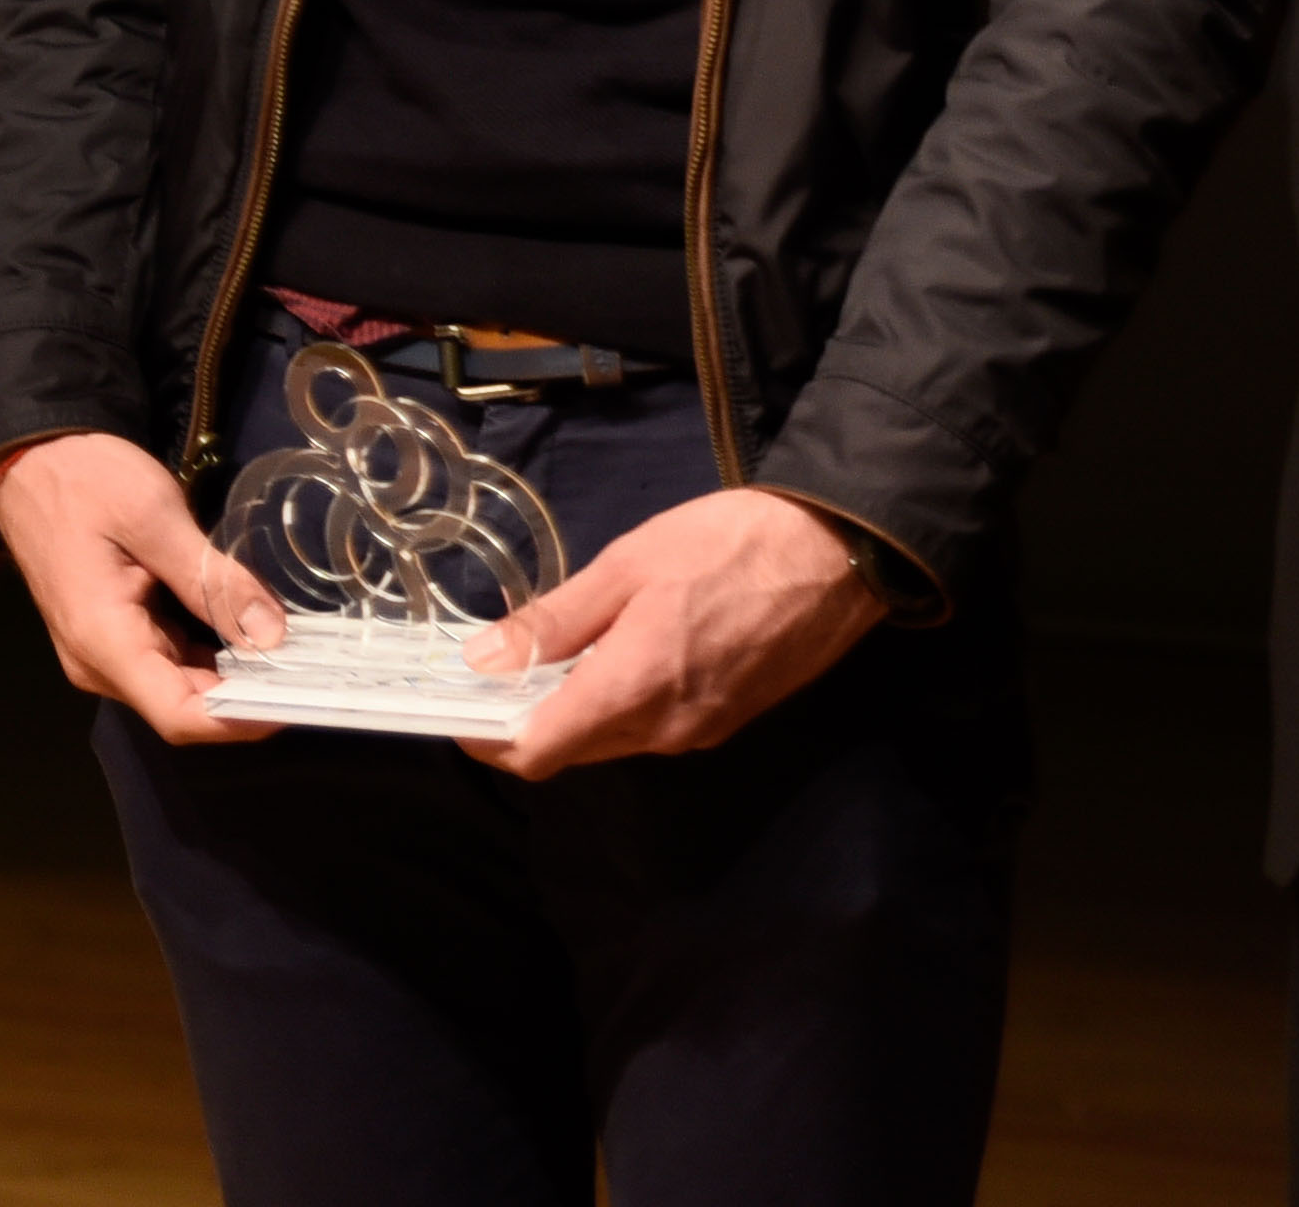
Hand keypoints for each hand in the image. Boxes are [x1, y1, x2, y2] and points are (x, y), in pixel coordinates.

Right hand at [0, 432, 277, 746]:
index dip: (240, 719)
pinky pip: (168, 661)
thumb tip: (273, 635)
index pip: (178, 714)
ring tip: (291, 648)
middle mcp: (100, 664)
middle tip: (310, 666)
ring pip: (179, 686)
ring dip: (232, 674)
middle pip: (182, 706)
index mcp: (104, 641)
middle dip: (247, 694)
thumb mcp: (154, 515)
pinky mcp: (113, 636)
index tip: (295, 698)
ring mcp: (103, 653)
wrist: (29, 461)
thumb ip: (212, 578)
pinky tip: (247, 628)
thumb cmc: (85, 480)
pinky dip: (210, 653)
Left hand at [472, 486, 885, 777]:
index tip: (460, 704)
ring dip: (576, 711)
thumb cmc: (727, 545)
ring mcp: (701, 731)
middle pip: (572, 752)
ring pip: (613, 742)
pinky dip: (620, 703)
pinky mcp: (728, 720)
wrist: (838, 553)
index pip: (538, 753)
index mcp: (632, 691)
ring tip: (555, 653)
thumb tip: (483, 661)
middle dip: (528, 721)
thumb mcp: (629, 565)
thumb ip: (555, 621)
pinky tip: (617, 655)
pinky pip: (653, 728)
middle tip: (499, 667)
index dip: (488, 737)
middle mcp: (664, 731)